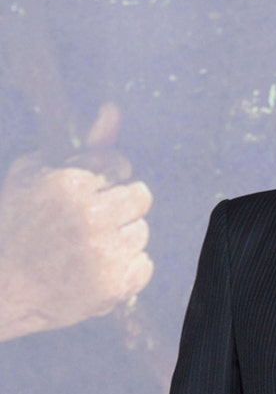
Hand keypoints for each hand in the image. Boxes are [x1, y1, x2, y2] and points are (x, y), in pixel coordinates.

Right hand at [0, 103, 152, 341]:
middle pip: (140, 197)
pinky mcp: (115, 284)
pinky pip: (144, 265)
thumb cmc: (13, 227)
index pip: (120, 166)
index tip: (85, 197)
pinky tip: (94, 273)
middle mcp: (91, 216)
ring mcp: (105, 252)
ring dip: (120, 239)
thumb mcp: (34, 175)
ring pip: (142, 232)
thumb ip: (84, 145)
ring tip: (84, 251)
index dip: (103, 182)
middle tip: (89, 224)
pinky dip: (124, 271)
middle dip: (118, 207)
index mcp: (70, 184)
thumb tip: (114, 109)